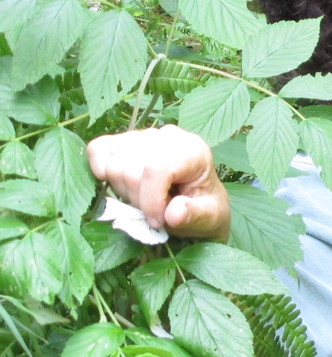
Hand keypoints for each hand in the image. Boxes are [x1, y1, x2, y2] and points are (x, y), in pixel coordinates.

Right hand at [87, 125, 230, 240]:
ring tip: (146, 199)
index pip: (156, 168)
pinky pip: (97, 149)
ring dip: (124, 191)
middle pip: (130, 170)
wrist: (198, 202)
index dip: (151, 200)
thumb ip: (195, 215)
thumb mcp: (210, 218)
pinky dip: (101, 170)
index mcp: (193, 150)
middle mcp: (167, 136)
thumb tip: (174, 213)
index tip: (158, 221)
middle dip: (139, 201)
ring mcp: (144, 135)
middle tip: (155, 212)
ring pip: (113, 165)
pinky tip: (123, 184)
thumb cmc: (205, 209)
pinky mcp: (124, 140)